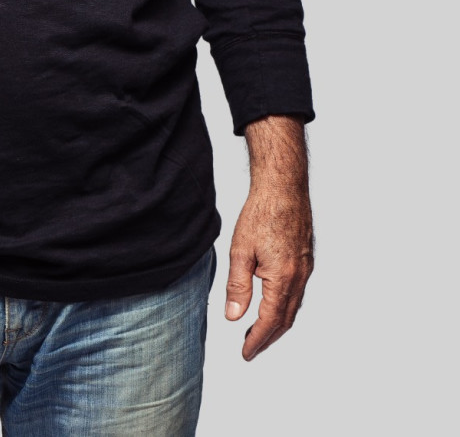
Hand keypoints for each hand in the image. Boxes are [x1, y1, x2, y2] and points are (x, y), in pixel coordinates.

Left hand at [225, 116, 313, 359]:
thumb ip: (237, 287)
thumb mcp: (241, 251)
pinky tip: (273, 302)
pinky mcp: (306, 258)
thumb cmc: (262, 213)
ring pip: (293, 306)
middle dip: (268, 337)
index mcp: (283, 279)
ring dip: (277, 323)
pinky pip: (297, 291)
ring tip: (259, 331)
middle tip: (250, 348)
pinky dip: (285, 305)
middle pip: (285, 319)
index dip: (257, 340)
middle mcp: (299, 277)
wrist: (284, 186)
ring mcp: (306, 268)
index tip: (245, 353)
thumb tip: (233, 317)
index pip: (270, 321)